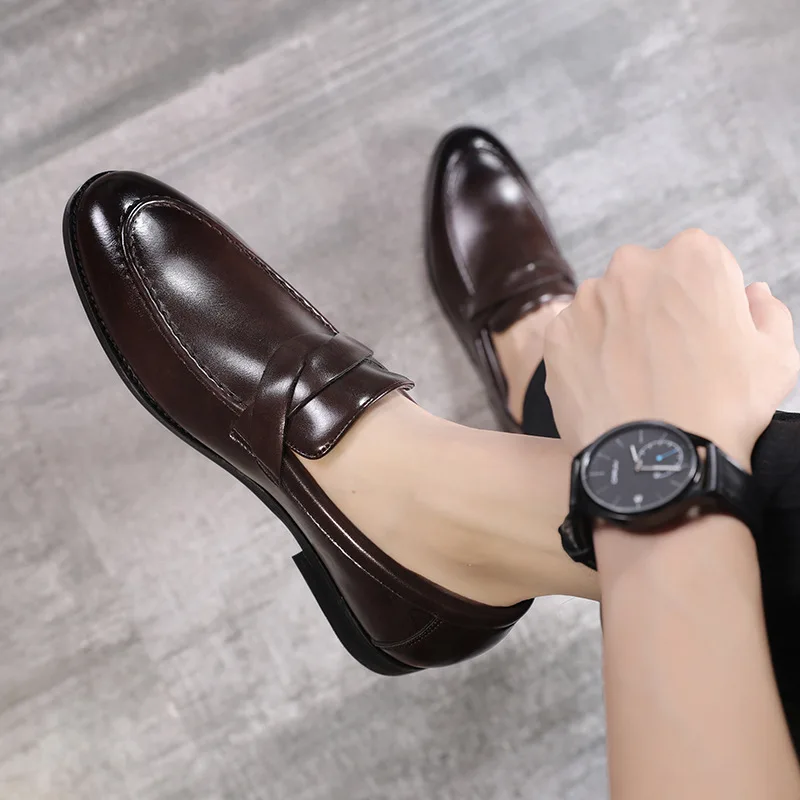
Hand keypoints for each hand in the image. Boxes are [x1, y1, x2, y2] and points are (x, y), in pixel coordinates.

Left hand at [543, 229, 799, 469]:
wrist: (658, 460)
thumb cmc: (725, 409)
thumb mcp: (775, 357)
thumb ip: (766, 312)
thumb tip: (752, 292)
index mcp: (693, 256)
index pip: (699, 264)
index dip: (704, 301)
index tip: (704, 334)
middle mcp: (633, 265)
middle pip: (647, 280)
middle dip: (656, 308)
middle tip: (669, 358)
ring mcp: (588, 299)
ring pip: (607, 306)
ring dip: (619, 330)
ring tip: (638, 377)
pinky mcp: (557, 333)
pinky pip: (575, 336)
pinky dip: (588, 355)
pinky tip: (609, 386)